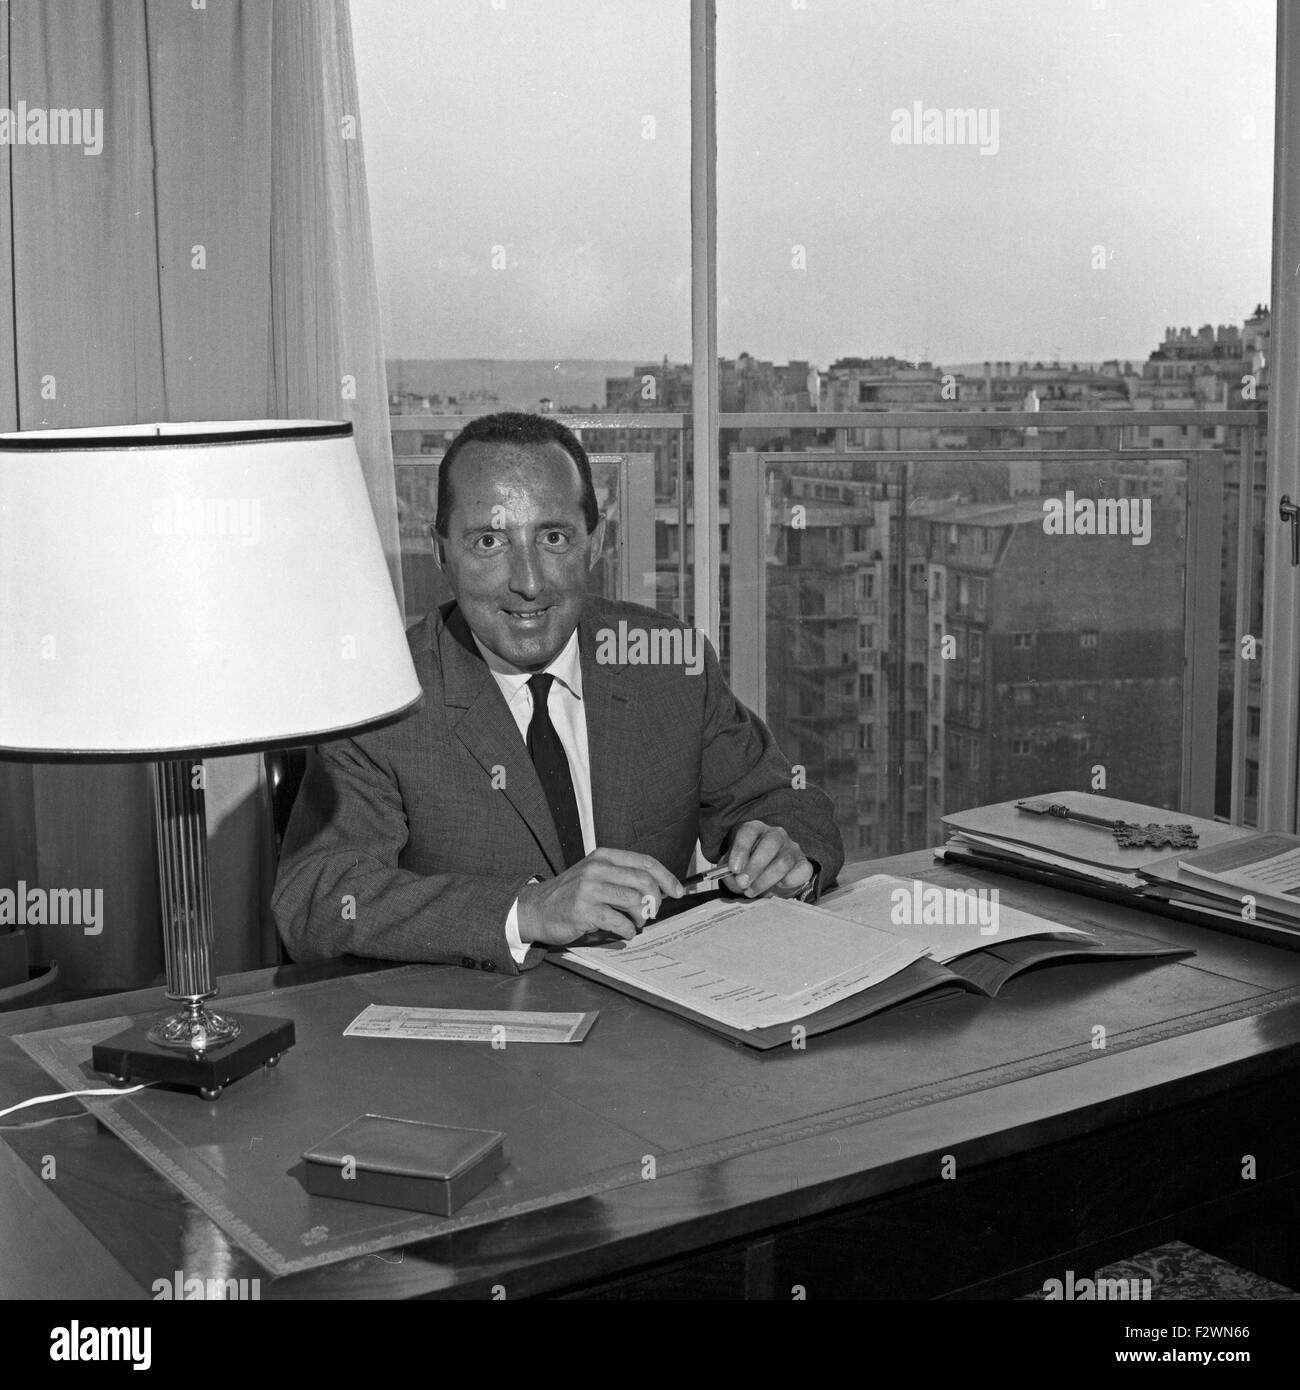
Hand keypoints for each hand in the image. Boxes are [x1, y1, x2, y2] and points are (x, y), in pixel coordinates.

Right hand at [516, 848, 683, 946]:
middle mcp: (597, 868)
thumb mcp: (594, 875)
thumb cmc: (570, 895)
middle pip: (643, 880)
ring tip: (636, 923)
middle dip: (656, 900)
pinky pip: (619, 921)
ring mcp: (589, 889)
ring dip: (641, 917)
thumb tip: (657, 891)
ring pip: (633, 900)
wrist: (536, 909)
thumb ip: (621, 877)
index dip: (666, 877)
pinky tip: (624, 931)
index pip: (644, 861)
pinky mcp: (583, 910)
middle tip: (652, 913)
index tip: (677, 891)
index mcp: (603, 857)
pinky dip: (628, 930)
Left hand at [719, 821, 813, 899]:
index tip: (734, 869)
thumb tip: (735, 880)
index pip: (749, 831)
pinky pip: (802, 871)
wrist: (768, 883)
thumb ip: (731, 875)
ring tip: (752, 891)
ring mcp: (792, 848)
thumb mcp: (734, 871)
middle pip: (770, 843)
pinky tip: (777, 887)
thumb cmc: (748, 871)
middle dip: (755, 866)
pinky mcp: (803, 864)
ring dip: (766, 880)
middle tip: (743, 883)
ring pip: (783, 861)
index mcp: (756, 830)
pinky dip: (789, 882)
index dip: (740, 849)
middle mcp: (776, 835)